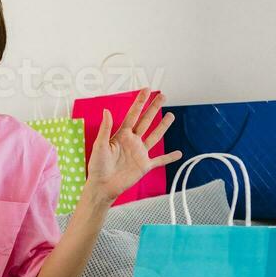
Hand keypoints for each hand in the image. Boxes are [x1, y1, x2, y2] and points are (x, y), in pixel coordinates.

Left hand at [85, 87, 182, 205]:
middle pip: (146, 121)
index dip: (140, 102)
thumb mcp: (100, 145)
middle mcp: (133, 142)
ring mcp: (140, 153)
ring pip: (155, 136)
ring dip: (163, 126)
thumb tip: (107, 110)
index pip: (133, 114)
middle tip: (163, 96)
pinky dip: (169, 158)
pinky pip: (160, 161)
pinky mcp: (144, 166)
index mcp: (122, 135)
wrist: (102, 186)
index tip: (147, 89)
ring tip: (171, 115)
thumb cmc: (97, 166)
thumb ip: (105, 128)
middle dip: (154, 108)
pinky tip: (178, 153)